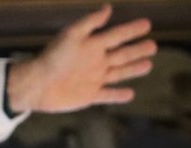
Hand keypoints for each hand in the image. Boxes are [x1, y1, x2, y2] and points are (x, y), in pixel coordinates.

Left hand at [5, 4, 155, 113]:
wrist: (36, 84)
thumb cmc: (52, 56)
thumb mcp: (71, 35)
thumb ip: (90, 22)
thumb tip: (107, 8)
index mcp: (93, 45)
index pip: (117, 35)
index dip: (132, 30)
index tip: (147, 24)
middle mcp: (96, 61)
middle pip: (122, 54)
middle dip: (137, 50)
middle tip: (153, 46)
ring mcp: (94, 79)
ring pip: (119, 73)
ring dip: (133, 69)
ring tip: (148, 64)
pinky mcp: (89, 95)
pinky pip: (107, 95)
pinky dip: (118, 95)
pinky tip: (130, 94)